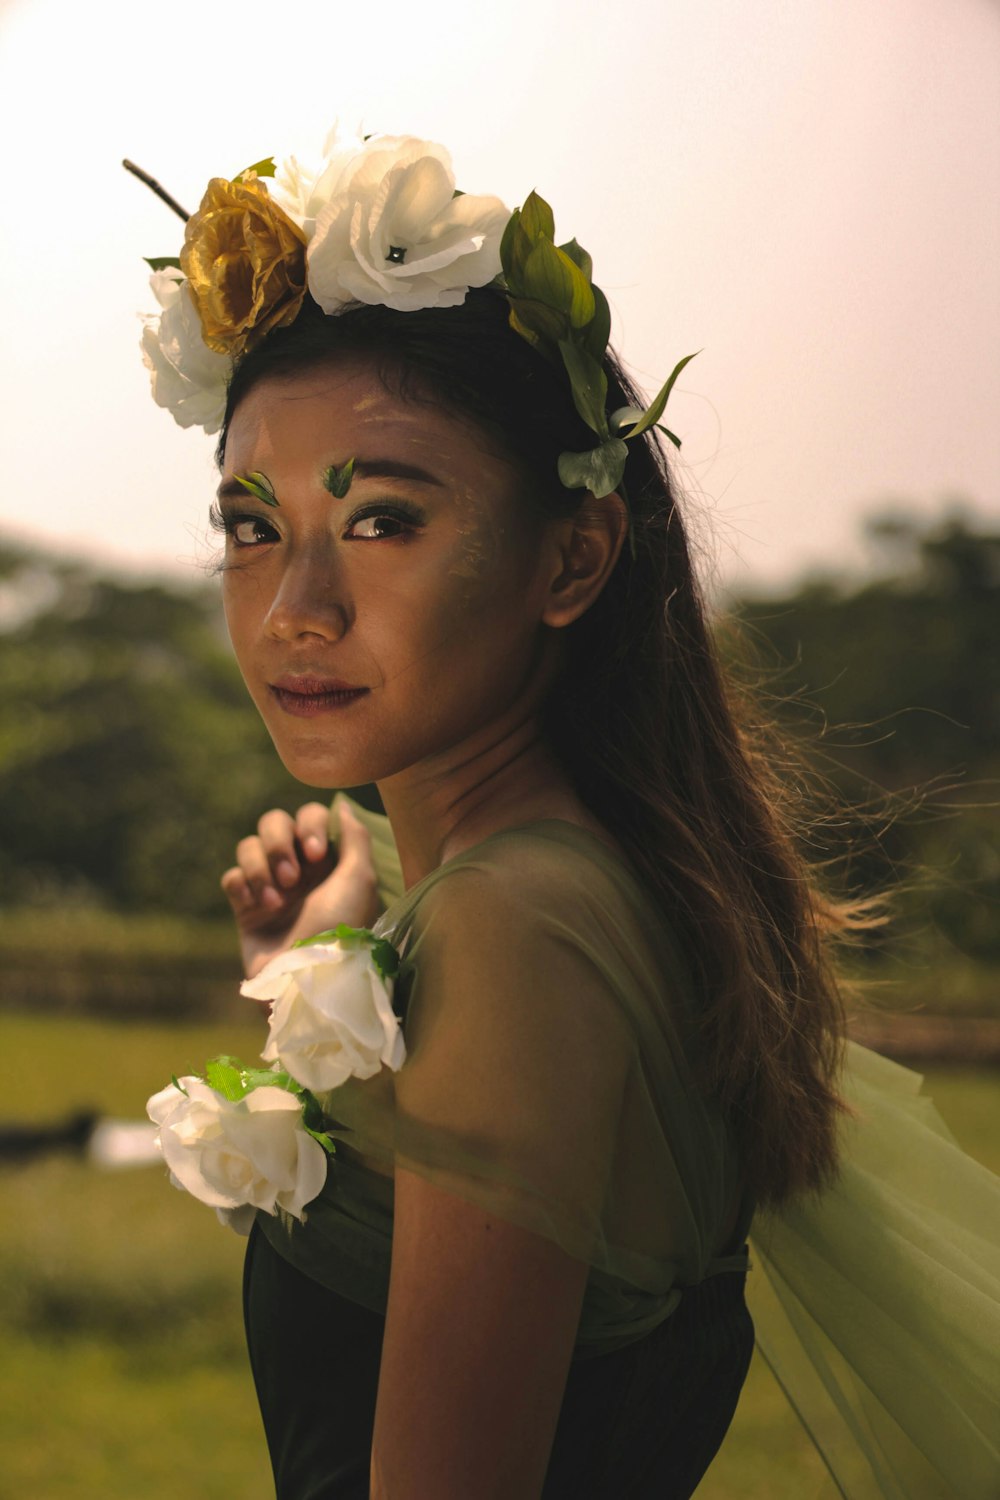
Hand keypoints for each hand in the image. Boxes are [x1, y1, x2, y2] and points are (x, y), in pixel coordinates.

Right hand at [221, 800, 379, 977]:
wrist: (305, 977)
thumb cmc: (340, 928)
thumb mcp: (360, 879)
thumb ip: (355, 838)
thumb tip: (344, 806)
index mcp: (328, 859)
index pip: (310, 815)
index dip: (308, 825)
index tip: (315, 853)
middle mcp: (299, 867)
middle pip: (274, 822)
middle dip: (278, 845)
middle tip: (291, 880)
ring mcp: (270, 886)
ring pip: (249, 846)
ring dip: (260, 868)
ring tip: (274, 902)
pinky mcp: (245, 907)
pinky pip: (232, 877)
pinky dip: (241, 886)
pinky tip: (254, 905)